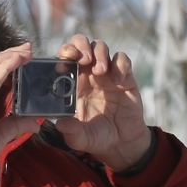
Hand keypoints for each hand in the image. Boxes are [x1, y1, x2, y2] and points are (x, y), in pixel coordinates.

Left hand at [51, 34, 151, 169]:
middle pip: (81, 44)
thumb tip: (61, 123)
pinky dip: (120, 65)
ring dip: (99, 53)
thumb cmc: (96, 137)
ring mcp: (107, 73)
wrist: (122, 143)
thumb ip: (71, 131)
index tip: (64, 61)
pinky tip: (118, 82)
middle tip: (84, 58)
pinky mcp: (125, 77)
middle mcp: (87, 74)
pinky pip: (123, 59)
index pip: (64, 58)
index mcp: (72, 83)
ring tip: (100, 72)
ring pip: (101, 47)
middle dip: (81, 45)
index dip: (63, 53)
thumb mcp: (80, 138)